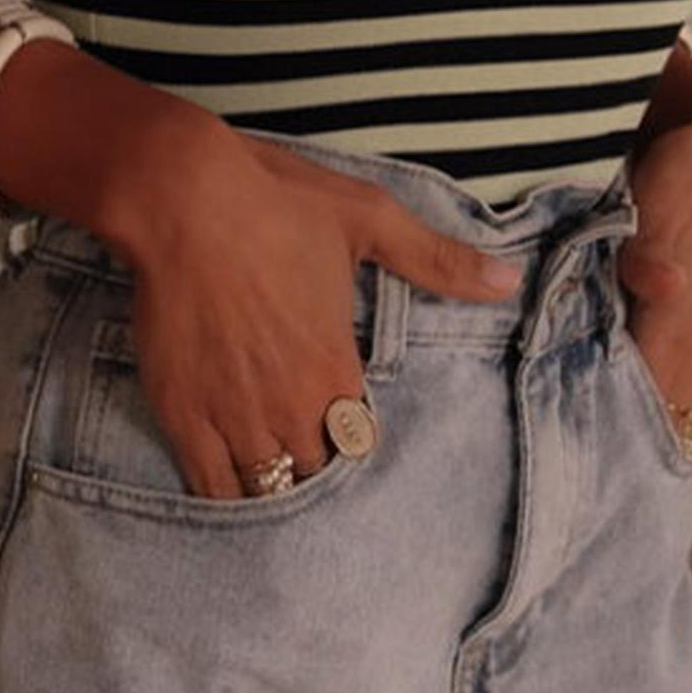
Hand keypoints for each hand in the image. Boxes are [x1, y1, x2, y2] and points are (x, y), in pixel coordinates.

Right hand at [125, 128, 525, 499]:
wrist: (182, 197)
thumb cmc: (277, 202)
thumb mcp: (369, 220)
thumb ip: (438, 260)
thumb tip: (509, 280)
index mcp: (337, 368)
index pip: (362, 440)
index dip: (351, 430)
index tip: (339, 413)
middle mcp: (291, 406)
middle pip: (317, 474)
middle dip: (314, 461)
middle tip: (304, 440)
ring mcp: (235, 417)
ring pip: (267, 489)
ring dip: (274, 481)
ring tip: (271, 465)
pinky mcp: (182, 415)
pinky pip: (211, 488)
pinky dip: (225, 494)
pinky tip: (229, 485)